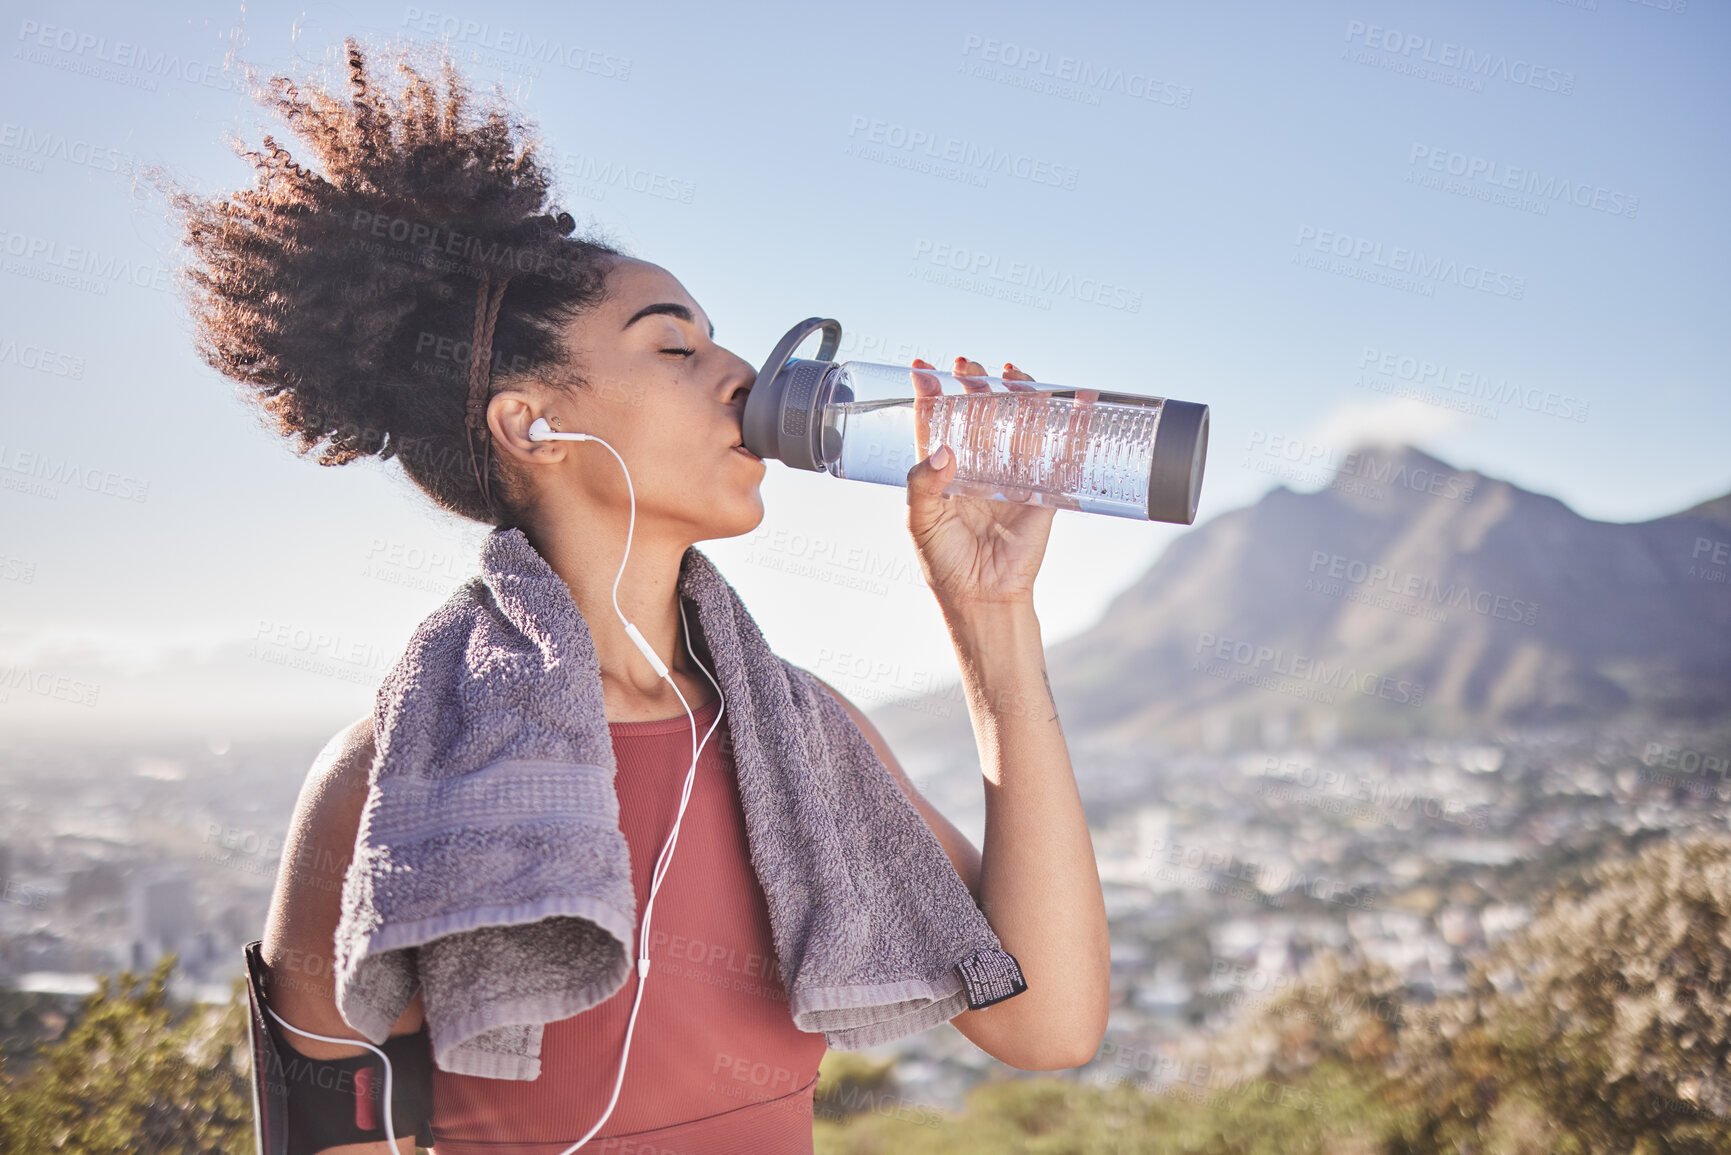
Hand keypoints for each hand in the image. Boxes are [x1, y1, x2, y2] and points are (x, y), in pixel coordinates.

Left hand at [905, 356, 1066, 612]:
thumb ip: (922, 483)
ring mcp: (1011, 474)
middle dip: (974, 383)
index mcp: (943, 471)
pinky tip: (1079, 400)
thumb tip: (943, 449)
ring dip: (1016, 393)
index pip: (935, 422)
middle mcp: (977, 466)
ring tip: (1010, 370)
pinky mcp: (1042, 489)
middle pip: (979, 412)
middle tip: (967, 364)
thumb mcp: (919, 522)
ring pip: (1017, 423)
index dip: (930, 394)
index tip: (922, 369)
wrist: (982, 596)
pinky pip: (1059, 453)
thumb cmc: (945, 563)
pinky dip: (1073, 425)